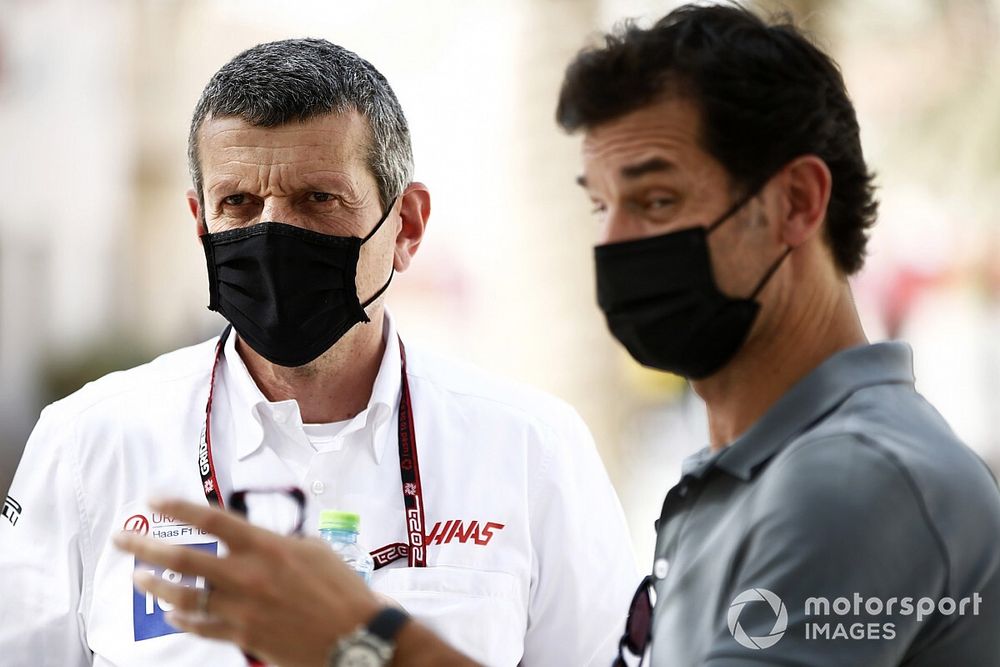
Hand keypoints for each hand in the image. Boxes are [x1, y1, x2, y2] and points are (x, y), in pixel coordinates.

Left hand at [114, 498, 379, 666]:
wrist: (354, 635)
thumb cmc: (341, 590)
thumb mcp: (314, 550)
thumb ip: (279, 544)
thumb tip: (258, 543)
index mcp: (267, 547)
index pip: (212, 519)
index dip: (178, 507)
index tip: (154, 500)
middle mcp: (248, 575)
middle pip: (183, 559)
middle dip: (145, 548)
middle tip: (121, 540)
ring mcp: (242, 608)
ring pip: (183, 597)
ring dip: (155, 585)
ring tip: (139, 577)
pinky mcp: (244, 636)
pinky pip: (202, 627)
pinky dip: (182, 619)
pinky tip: (171, 613)